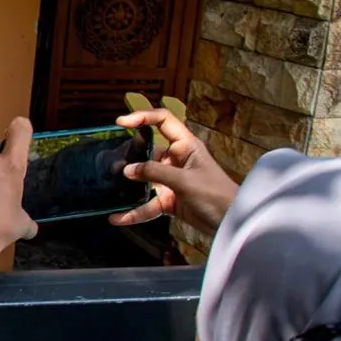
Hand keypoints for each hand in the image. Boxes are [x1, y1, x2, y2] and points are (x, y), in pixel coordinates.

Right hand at [107, 108, 237, 235]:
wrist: (231, 223)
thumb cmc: (216, 195)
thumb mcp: (184, 181)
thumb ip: (155, 173)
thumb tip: (128, 170)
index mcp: (186, 146)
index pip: (163, 121)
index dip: (143, 117)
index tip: (121, 122)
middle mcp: (177, 160)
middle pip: (148, 152)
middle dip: (129, 157)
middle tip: (109, 163)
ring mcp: (173, 181)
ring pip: (145, 180)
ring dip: (129, 186)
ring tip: (110, 188)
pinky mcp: (170, 201)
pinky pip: (148, 204)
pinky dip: (135, 212)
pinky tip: (118, 218)